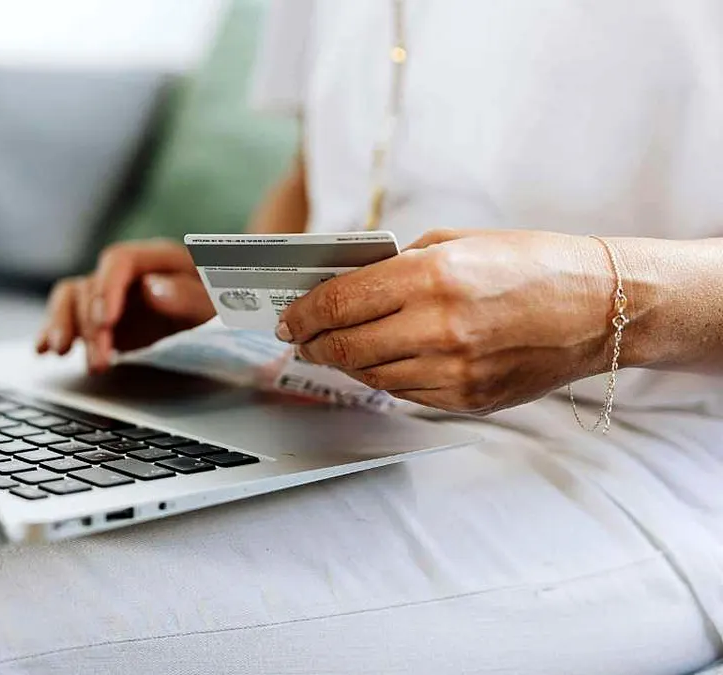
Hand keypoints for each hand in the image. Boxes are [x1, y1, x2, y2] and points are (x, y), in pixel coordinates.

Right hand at [36, 239, 215, 372]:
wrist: (221, 308)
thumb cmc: (220, 300)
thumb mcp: (216, 300)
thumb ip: (188, 295)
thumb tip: (152, 290)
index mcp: (155, 258)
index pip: (119, 261)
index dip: (107, 288)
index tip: (106, 320)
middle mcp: (125, 272)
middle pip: (92, 286)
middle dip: (90, 326)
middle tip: (101, 362)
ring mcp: (108, 293)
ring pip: (71, 299)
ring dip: (63, 326)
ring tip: (60, 353)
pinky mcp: (99, 316)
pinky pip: (67, 316)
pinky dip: (52, 331)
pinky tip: (42, 350)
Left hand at [277, 229, 616, 413]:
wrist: (601, 306)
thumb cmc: (531, 264)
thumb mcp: (458, 242)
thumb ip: (398, 265)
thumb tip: (343, 286)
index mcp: (433, 277)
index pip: (340, 302)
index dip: (303, 313)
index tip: (288, 317)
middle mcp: (440, 328)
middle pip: (344, 346)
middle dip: (312, 343)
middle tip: (299, 338)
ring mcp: (455, 371)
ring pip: (370, 375)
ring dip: (344, 362)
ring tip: (333, 349)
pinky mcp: (468, 400)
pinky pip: (404, 393)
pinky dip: (384, 377)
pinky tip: (381, 361)